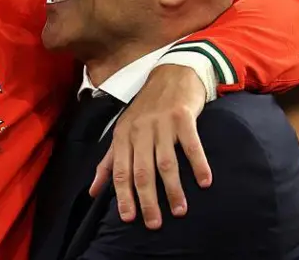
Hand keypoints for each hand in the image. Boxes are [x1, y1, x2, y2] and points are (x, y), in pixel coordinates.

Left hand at [89, 64, 210, 228]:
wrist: (172, 74)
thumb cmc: (146, 109)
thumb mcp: (123, 132)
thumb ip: (109, 162)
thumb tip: (93, 192)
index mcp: (123, 135)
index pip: (120, 171)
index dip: (123, 196)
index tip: (129, 219)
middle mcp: (140, 130)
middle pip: (142, 172)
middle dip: (147, 201)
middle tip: (154, 224)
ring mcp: (162, 123)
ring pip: (166, 162)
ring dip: (173, 190)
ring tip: (179, 211)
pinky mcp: (183, 117)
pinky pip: (191, 145)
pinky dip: (198, 164)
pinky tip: (204, 182)